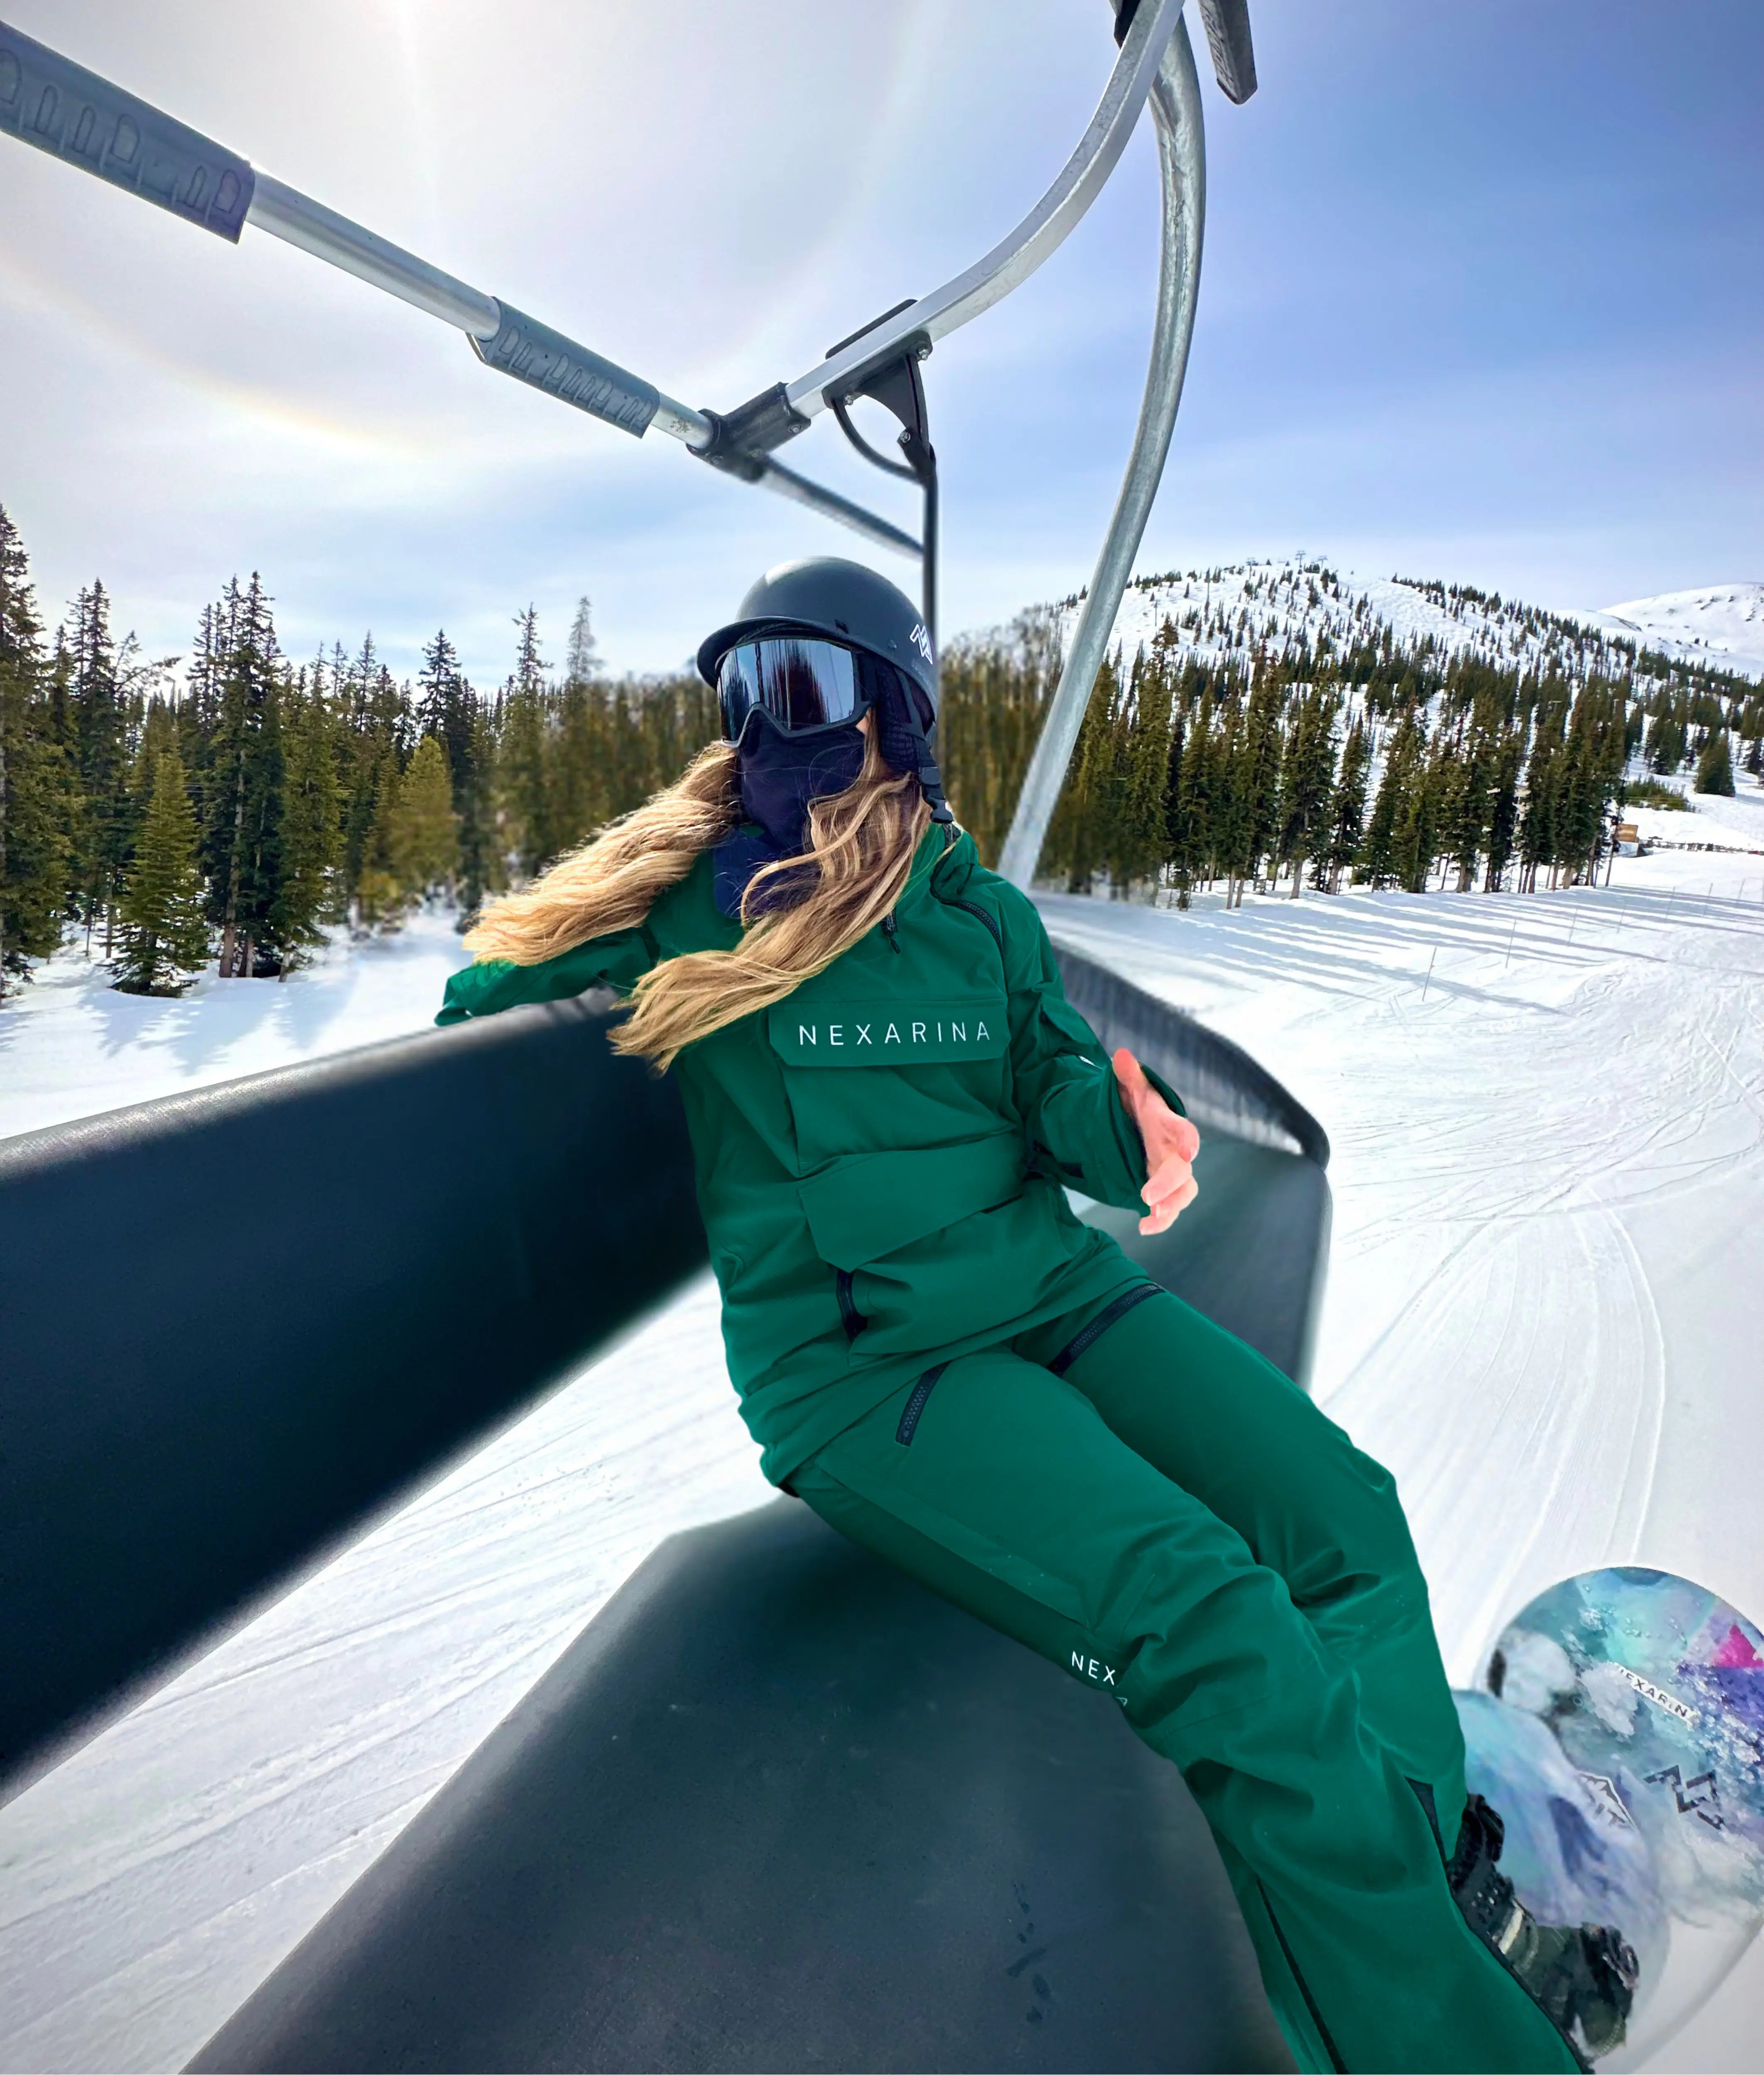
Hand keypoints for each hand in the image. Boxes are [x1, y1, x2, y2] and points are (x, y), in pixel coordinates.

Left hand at [1112, 1048, 1199, 1235]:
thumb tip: (1121, 1055)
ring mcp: (1170, 1173)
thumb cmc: (1136, 1106)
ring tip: (1153, 1217)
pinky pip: (1168, 1210)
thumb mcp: (1129, 1089)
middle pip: (1182, 1171)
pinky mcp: (1163, 1190)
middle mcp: (1174, 1151)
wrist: (1135, 1126)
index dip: (1189, 1140)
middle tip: (1148, 1197)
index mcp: (1168, 1125)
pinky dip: (1160, 1222)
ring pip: (1183, 1193)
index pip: (1185, 1132)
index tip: (1190, 1151)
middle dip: (1169, 1185)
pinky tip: (1143, 1228)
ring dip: (1171, 1207)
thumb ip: (1127, 1076)